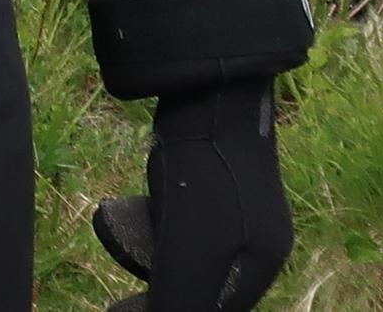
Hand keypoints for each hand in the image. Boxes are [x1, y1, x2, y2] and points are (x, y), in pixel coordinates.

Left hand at [92, 77, 290, 311]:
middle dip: (157, 274)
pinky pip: (177, 218)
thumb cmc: (204, 174)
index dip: (168, 310)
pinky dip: (149, 217)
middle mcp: (256, 238)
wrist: (209, 91)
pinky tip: (127, 207)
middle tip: (125, 250)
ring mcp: (236, 207)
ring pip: (183, 249)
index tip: (122, 306)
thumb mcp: (189, 249)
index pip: (216, 308)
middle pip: (200, 280)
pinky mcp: (211, 181)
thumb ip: (179, 298)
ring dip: (146, 243)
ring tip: (119, 222)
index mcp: (263, 262)